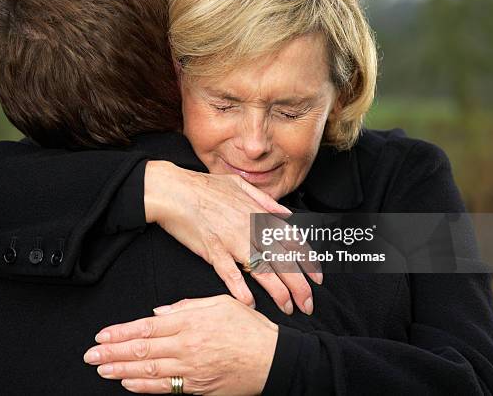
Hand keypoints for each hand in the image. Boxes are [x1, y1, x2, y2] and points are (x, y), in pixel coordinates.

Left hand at [84, 295, 277, 394]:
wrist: (273, 359)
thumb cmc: (250, 329)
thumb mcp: (221, 303)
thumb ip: (188, 305)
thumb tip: (160, 311)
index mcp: (191, 321)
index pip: (147, 326)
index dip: (122, 332)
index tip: (103, 335)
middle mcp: (187, 345)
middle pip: (142, 349)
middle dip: (113, 352)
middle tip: (91, 354)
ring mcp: (191, 368)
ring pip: (149, 369)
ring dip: (121, 369)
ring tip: (102, 368)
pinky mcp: (197, 386)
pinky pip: (165, 388)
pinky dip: (144, 386)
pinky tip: (128, 383)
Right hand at [144, 161, 321, 314]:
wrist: (175, 190)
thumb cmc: (205, 187)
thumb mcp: (240, 185)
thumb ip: (265, 201)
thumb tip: (286, 213)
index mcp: (259, 214)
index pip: (292, 240)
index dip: (308, 262)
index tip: (317, 279)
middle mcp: (251, 228)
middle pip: (283, 259)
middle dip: (299, 285)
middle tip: (308, 304)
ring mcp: (232, 240)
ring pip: (263, 269)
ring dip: (277, 291)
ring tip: (287, 308)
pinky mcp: (213, 249)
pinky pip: (230, 272)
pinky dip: (240, 288)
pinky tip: (250, 302)